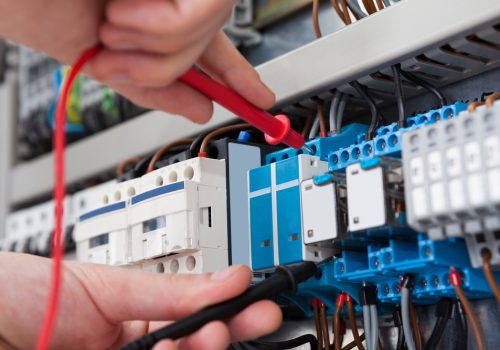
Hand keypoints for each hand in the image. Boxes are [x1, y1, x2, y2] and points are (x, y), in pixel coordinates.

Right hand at [0, 0, 274, 122]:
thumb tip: (202, 111)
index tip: (260, 100)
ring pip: (207, 31)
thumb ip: (156, 89)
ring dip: (156, 45)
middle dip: (169, 65)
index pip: (211, 48)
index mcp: (152, 15)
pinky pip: (197, 15)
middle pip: (210, 42)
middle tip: (120, 54)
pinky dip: (157, 26)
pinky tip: (119, 6)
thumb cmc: (38, 8)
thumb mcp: (104, 64)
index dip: (238, 77)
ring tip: (111, 22)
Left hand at [0, 253, 281, 348]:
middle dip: (218, 338)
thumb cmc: (32, 293)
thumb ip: (172, 290)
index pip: (197, 320)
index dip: (232, 314)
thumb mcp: (109, 286)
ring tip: (200, 333)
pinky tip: (165, 349)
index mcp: (138, 320)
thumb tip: (229, 277)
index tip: (258, 305)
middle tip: (232, 324)